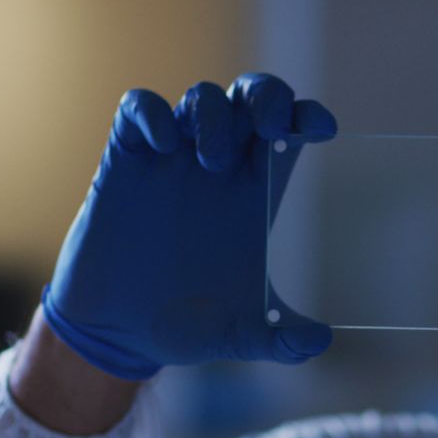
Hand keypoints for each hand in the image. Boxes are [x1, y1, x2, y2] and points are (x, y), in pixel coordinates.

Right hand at [41, 73, 334, 379]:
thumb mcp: (241, 335)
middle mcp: (218, 167)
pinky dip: (152, 113)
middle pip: (250, 97)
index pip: (288, 131)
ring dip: (213, 115)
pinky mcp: (124, 162)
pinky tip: (164, 144)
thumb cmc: (184, 325)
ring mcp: (171, 160)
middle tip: (270, 126)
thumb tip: (321, 341)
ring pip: (201, 98)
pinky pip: (137, 109)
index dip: (306, 117)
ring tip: (214, 161)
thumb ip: (283, 340)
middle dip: (266, 96)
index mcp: (254, 193)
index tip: (321, 128)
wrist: (116, 336)